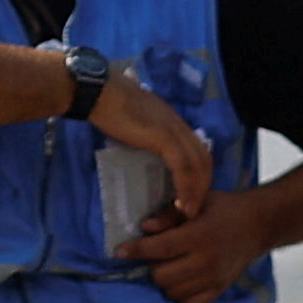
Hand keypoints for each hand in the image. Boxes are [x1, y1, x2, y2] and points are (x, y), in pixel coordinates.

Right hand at [85, 67, 213, 240]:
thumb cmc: (109, 105)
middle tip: (193, 206)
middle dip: (202, 185)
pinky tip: (181, 203)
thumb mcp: (136, 121)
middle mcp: (179, 125)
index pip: (197, 149)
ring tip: (189, 211)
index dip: (198, 172)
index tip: (191, 192)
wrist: (99, 92)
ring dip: (196, 191)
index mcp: (173, 121)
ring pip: (197, 165)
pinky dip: (185, 187)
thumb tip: (144, 147)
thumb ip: (147, 133)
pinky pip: (183, 167)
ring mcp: (173, 131)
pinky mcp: (164, 139)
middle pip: (203, 159)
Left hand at [118, 183, 278, 302]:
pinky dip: (180, 298)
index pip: (160, 249)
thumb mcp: (197, 201)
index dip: (136, 250)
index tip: (119, 252)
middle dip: (151, 267)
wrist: (258, 225)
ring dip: (164, 283)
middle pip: (163, 277)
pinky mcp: (219, 290)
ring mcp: (214, 279)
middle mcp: (206, 261)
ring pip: (174, 293)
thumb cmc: (222, 209)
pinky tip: (178, 284)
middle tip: (152, 258)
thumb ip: (169, 214)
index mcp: (199, 236)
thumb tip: (145, 228)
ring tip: (166, 269)